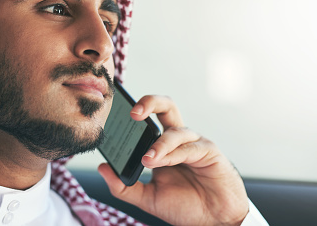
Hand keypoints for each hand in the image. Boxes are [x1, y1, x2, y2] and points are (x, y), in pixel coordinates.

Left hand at [98, 95, 248, 225]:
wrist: (214, 222)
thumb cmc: (185, 206)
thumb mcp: (148, 198)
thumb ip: (124, 186)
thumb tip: (102, 168)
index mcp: (163, 145)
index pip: (148, 119)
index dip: (134, 112)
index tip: (114, 116)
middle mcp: (178, 139)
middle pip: (166, 106)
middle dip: (150, 102)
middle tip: (133, 113)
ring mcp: (194, 144)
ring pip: (175, 130)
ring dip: (159, 144)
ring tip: (147, 159)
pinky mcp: (209, 152)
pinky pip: (190, 147)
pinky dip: (173, 153)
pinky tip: (161, 162)